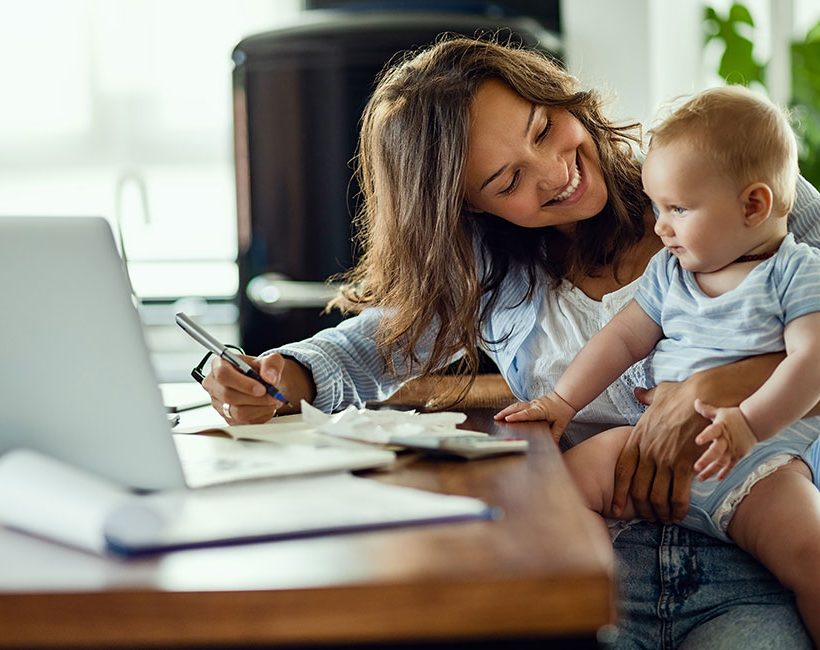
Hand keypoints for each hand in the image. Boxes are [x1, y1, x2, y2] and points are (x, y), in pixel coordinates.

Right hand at [202, 353, 314, 423]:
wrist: (270, 386)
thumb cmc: (266, 371)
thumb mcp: (274, 361)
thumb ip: (272, 363)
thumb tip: (269, 376)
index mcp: (219, 365)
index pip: (222, 374)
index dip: (242, 383)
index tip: (262, 387)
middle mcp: (214, 385)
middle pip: (229, 396)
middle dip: (256, 398)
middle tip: (274, 397)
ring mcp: (219, 403)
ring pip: (237, 411)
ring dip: (260, 407)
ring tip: (274, 401)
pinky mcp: (227, 418)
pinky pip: (243, 422)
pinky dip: (259, 415)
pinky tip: (266, 408)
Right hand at [494, 392, 575, 441]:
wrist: (566, 397)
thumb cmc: (563, 410)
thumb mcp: (561, 425)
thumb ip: (555, 435)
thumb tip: (552, 446)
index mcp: (541, 410)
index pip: (527, 414)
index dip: (517, 416)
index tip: (508, 419)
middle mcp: (534, 405)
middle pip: (517, 407)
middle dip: (505, 412)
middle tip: (496, 418)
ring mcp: (532, 403)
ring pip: (516, 405)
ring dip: (506, 410)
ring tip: (497, 416)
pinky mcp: (531, 403)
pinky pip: (519, 405)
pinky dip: (511, 409)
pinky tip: (506, 413)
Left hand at [611, 353, 781, 522]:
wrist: (703, 395)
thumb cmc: (682, 394)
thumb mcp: (657, 394)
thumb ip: (646, 398)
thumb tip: (638, 392)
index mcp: (637, 438)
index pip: (621, 472)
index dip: (619, 493)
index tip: (616, 508)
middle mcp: (647, 452)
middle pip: (638, 490)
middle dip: (642, 508)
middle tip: (650, 517)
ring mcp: (665, 459)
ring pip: (657, 496)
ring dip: (661, 512)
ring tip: (666, 519)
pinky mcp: (684, 464)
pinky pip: (678, 495)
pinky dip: (678, 509)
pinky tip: (680, 514)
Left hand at [693, 400, 756, 480]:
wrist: (755, 423)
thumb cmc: (734, 417)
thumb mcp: (720, 412)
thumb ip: (706, 409)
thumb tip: (695, 401)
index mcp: (720, 427)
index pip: (712, 431)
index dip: (705, 436)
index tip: (697, 441)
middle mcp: (726, 440)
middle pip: (716, 451)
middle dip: (706, 460)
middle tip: (696, 468)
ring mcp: (733, 449)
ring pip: (721, 462)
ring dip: (711, 470)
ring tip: (700, 478)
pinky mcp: (738, 455)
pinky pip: (731, 466)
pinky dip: (725, 473)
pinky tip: (717, 479)